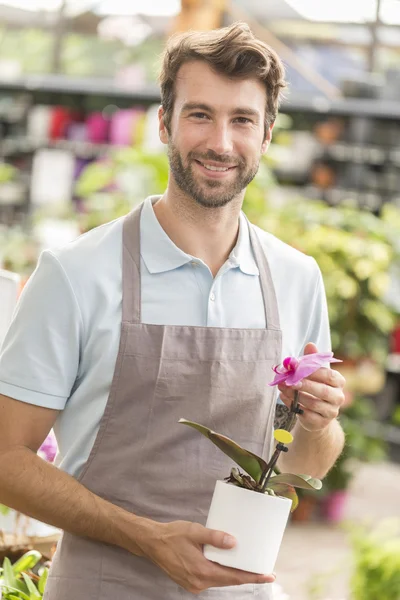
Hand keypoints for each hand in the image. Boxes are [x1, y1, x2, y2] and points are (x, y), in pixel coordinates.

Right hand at [141, 520, 274, 593]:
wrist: (151, 543)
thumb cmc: (172, 535)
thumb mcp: (195, 532)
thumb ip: (215, 537)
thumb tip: (234, 542)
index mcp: (202, 571)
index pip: (233, 578)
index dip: (253, 577)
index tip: (268, 575)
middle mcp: (199, 582)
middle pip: (228, 581)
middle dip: (245, 576)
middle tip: (261, 569)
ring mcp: (194, 584)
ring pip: (220, 580)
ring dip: (232, 573)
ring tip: (246, 565)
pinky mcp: (190, 581)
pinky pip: (211, 578)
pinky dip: (220, 572)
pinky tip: (225, 563)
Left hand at [278, 343, 344, 432]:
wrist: (315, 413)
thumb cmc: (314, 386)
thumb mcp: (314, 372)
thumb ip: (312, 359)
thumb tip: (310, 344)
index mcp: (339, 381)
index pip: (329, 375)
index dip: (312, 371)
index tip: (296, 366)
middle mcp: (338, 397)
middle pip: (323, 391)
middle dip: (305, 385)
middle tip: (289, 381)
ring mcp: (331, 411)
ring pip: (314, 403)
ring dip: (295, 395)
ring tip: (282, 388)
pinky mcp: (321, 423)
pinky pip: (306, 414)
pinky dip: (293, 405)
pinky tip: (285, 398)